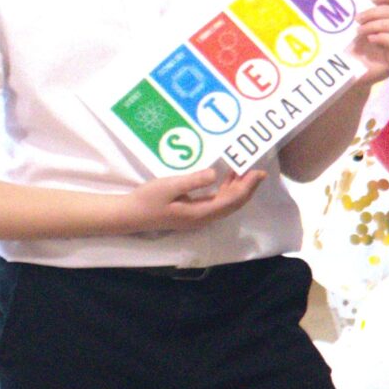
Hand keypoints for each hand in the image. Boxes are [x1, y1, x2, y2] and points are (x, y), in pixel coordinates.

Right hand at [118, 167, 266, 233]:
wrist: (130, 215)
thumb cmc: (147, 199)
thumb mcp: (169, 186)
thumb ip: (193, 181)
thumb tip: (215, 174)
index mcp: (200, 213)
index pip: (232, 200)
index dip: (247, 187)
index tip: (258, 172)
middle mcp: (204, 218)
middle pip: (234, 204)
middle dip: (248, 188)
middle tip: (258, 170)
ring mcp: (199, 216)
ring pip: (226, 203)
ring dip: (238, 188)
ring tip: (246, 171)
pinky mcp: (193, 212)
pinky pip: (217, 202)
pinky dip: (227, 190)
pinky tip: (227, 178)